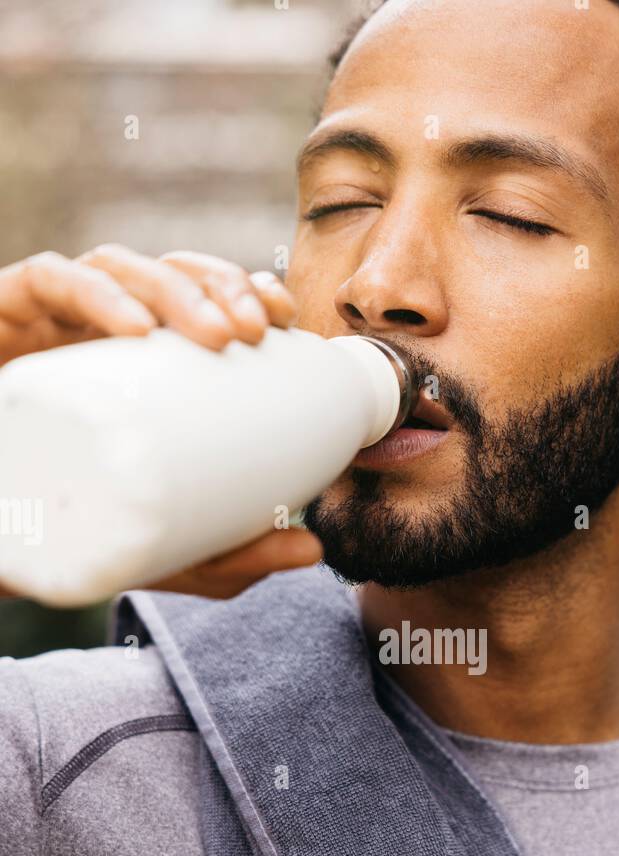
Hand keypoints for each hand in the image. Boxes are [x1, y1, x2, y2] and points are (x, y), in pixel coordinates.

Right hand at [0, 246, 322, 598]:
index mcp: (141, 363)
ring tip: (214, 333)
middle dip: (222, 284)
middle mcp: (97, 332)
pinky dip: (96, 295)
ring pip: (117, 265)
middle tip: (257, 331)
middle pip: (169, 272)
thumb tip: (311, 551)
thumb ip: (229, 550)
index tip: (287, 322)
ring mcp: (50, 323)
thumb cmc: (70, 530)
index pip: (202, 296)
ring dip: (175, 287)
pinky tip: (135, 328)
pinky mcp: (0, 318)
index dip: (248, 289)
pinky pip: (47, 280)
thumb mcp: (162, 550)